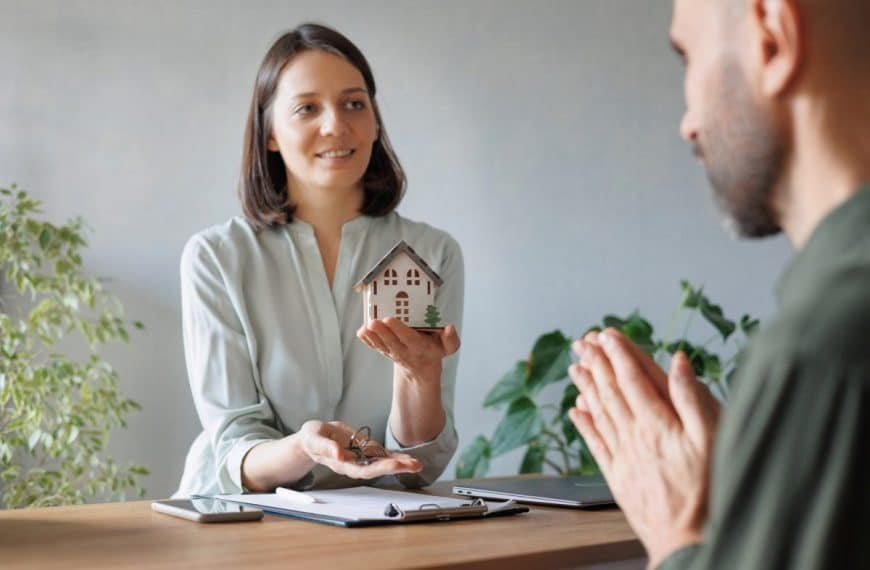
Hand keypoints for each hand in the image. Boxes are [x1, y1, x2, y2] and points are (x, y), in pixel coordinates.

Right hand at [297, 420, 421, 478]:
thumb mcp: (314, 439)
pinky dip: (397, 457)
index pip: (361, 469)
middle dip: (396, 467)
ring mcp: (361, 459)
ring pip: (382, 464)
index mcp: (341, 463)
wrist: (315, 437)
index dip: (377, 468)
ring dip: (400, 464)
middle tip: (413, 465)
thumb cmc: (313, 438)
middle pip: (377, 469)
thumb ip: (325, 447)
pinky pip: (383, 457)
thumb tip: (339, 454)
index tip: (393, 465)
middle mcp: (354, 464)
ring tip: (417, 464)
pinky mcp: (365, 452)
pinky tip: (410, 459)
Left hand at [357, 317, 459, 382]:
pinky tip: (362, 331)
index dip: (399, 329)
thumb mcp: (447, 348)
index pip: (409, 338)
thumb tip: (450, 328)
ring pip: (380, 345)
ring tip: (366, 326)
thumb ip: (451, 339)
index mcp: (420, 347)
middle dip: (382, 332)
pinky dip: (367, 340)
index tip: (390, 319)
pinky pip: (374, 346)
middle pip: (391, 342)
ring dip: (372, 336)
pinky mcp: (384, 351)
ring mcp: (392, 352)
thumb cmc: (434, 350)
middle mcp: (404, 351)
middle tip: (373, 321)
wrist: (421, 368)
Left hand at [568, 328, 720, 566]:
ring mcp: (622, 456)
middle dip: (597, 363)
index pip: (633, 379)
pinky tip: (576, 410)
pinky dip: (584, 423)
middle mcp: (634, 436)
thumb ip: (693, 398)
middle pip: (610, 391)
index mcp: (657, 423)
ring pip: (599, 412)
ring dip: (587, 386)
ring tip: (576, 366)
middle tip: (584, 342)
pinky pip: (595, 442)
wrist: (687, 541)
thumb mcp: (712, 439)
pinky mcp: (617, 475)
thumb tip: (680, 361)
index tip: (608, 335)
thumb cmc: (708, 492)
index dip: (620, 354)